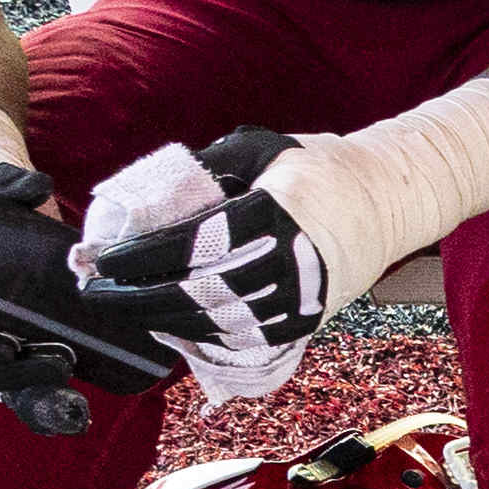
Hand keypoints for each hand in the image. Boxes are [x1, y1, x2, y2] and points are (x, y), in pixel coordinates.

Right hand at [0, 154, 179, 432]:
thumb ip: (2, 184)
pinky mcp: (14, 358)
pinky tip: (74, 412)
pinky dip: (46, 407)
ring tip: (69, 369)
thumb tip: (34, 187)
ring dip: (32, 388)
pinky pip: (23, 396)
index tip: (4, 344)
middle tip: (56, 358)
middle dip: (10, 375)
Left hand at [73, 128, 324, 404]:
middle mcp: (290, 261)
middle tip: (97, 292)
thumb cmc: (325, 168)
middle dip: (138, 297)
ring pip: (218, 322)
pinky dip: (202, 336)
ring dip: (162, 319)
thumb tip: (155, 192)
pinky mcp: (306, 321)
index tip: (105, 259)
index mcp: (276, 214)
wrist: (392, 200)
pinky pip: (245, 338)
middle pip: (198, 291)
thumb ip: (211, 167)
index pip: (193, 243)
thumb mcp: (265, 149)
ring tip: (126, 308)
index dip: (142, 255)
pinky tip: (171, 325)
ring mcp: (300, 298)